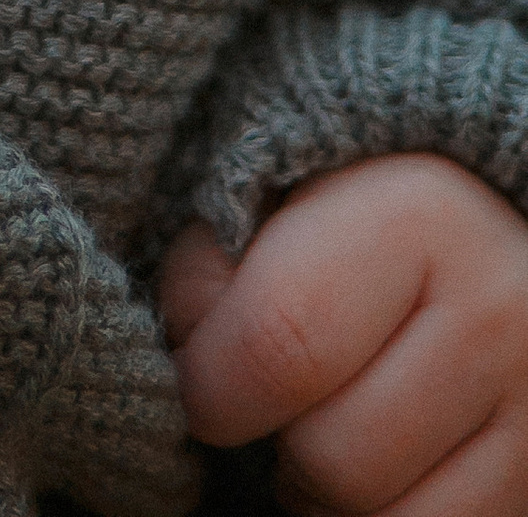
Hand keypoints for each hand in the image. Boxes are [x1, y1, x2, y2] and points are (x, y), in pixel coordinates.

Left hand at [164, 154, 527, 514]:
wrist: (476, 238)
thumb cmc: (349, 219)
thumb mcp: (275, 196)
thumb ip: (216, 267)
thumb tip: (188, 356)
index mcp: (417, 215)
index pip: (280, 343)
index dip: (211, 386)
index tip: (195, 384)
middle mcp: (496, 312)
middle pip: (334, 457)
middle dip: (275, 447)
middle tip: (264, 410)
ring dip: (329, 498)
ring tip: (323, 432)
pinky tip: (376, 467)